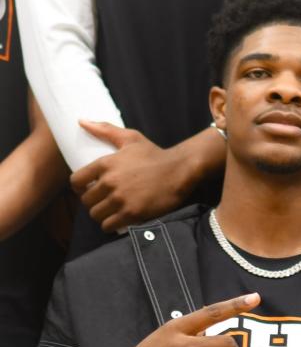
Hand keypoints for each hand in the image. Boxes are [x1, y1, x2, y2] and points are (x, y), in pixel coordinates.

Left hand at [71, 121, 196, 233]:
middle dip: (92, 203)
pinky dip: (110, 225)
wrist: (179, 170)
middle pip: (86, 201)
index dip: (79, 187)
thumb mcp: (130, 138)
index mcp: (104, 164)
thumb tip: (81, 121)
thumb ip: (104, 130)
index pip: (76, 181)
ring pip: (96, 214)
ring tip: (109, 213)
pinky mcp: (132, 213)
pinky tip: (116, 222)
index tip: (88, 189)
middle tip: (102, 203)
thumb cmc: (155, 154)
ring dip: (101, 215)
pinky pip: (109, 225)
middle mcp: (109, 182)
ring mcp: (120, 199)